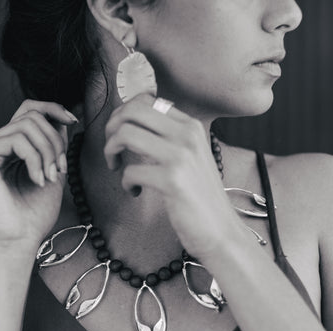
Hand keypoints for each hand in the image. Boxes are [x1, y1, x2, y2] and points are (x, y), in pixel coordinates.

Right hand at [0, 100, 77, 255]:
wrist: (18, 241)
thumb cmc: (33, 215)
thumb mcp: (52, 171)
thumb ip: (55, 145)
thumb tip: (64, 118)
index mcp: (9, 146)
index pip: (29, 110)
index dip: (53, 109)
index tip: (74, 120)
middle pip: (32, 116)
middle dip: (55, 141)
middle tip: (58, 170)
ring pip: (27, 125)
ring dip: (48, 152)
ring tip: (48, 177)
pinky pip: (17, 139)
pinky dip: (35, 159)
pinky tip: (37, 180)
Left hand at [103, 94, 246, 259]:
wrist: (221, 229)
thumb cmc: (200, 195)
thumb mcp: (191, 156)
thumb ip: (169, 137)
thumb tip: (134, 121)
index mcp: (191, 126)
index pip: (146, 100)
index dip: (123, 114)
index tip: (119, 133)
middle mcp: (187, 135)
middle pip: (132, 110)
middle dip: (111, 128)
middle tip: (112, 149)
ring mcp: (181, 156)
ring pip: (125, 133)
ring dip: (111, 150)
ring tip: (117, 167)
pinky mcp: (172, 180)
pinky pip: (130, 171)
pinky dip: (126, 182)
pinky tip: (135, 191)